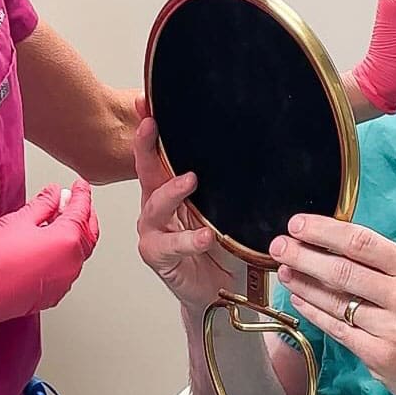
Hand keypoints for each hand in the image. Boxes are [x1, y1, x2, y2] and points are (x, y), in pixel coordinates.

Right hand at [0, 181, 99, 339]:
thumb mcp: (19, 220)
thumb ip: (43, 204)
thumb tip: (55, 194)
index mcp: (67, 240)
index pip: (82, 210)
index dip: (82, 194)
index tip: (80, 186)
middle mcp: (72, 262)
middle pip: (88, 232)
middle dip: (85, 214)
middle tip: (75, 201)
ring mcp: (65, 280)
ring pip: (80, 251)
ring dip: (75, 234)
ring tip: (60, 221)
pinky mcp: (55, 293)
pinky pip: (68, 268)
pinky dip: (66, 253)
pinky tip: (51, 245)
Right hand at [134, 100, 237, 311]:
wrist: (218, 289)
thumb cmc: (220, 246)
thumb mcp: (225, 208)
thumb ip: (226, 185)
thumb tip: (250, 149)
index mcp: (169, 189)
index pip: (157, 155)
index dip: (149, 131)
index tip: (145, 104)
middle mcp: (156, 206)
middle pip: (146, 172)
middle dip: (146, 147)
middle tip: (151, 127)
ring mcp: (154, 231)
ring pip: (155, 206)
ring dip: (172, 191)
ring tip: (190, 181)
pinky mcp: (158, 256)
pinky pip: (170, 246)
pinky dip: (189, 240)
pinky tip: (205, 235)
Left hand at [269, 213, 395, 394]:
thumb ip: (389, 266)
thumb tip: (338, 246)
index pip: (362, 242)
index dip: (324, 231)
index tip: (298, 224)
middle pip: (342, 270)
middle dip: (303, 255)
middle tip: (278, 246)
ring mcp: (391, 329)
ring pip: (335, 300)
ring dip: (303, 284)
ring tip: (285, 271)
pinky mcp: (379, 356)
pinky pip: (337, 329)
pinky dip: (314, 312)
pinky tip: (300, 300)